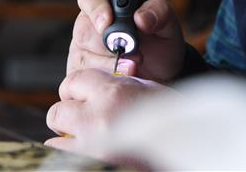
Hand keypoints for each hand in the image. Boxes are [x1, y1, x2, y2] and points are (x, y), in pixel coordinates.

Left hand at [45, 67, 173, 154]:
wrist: (190, 149)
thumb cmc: (176, 119)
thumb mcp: (149, 91)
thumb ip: (119, 85)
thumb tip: (98, 83)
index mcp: (113, 92)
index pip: (72, 81)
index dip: (76, 90)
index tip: (82, 97)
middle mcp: (98, 117)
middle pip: (57, 111)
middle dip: (67, 115)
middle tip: (82, 121)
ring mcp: (92, 146)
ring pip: (55, 139)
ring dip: (67, 139)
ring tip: (86, 140)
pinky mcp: (90, 163)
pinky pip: (61, 159)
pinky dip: (69, 155)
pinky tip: (85, 153)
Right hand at [67, 0, 184, 82]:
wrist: (162, 75)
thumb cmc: (160, 44)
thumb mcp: (168, 24)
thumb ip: (158, 11)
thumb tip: (140, 17)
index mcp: (107, 4)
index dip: (96, 8)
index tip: (108, 22)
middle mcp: (90, 25)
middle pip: (86, 31)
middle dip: (110, 46)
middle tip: (135, 54)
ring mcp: (84, 50)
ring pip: (86, 57)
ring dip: (112, 66)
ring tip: (134, 67)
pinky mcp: (82, 73)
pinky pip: (86, 78)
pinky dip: (108, 79)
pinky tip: (124, 79)